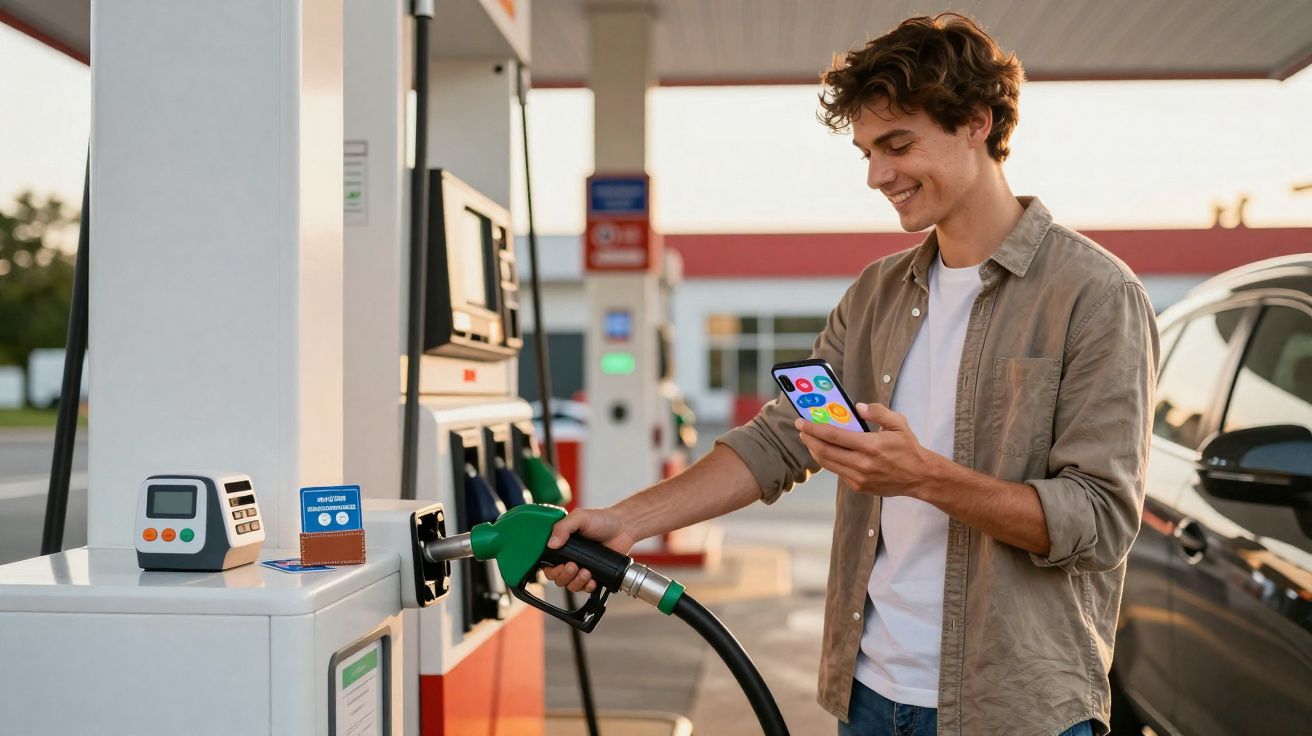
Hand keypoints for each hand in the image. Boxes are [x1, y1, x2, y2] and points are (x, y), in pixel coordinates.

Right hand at [540, 507, 637, 592]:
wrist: (623, 527)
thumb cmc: (602, 519)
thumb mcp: (579, 517)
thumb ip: (563, 528)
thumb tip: (551, 544)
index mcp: (562, 545)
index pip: (547, 564)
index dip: (550, 569)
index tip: (558, 565)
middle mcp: (569, 557)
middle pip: (557, 578)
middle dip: (564, 576)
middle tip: (573, 566)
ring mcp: (581, 567)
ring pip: (570, 585)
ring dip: (576, 582)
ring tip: (587, 572)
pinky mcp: (594, 574)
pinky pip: (585, 588)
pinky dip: (587, 587)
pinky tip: (592, 579)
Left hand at [794, 402, 940, 497]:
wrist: (920, 477)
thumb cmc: (908, 448)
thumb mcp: (898, 423)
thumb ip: (878, 412)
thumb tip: (857, 407)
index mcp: (871, 446)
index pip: (834, 436)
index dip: (814, 428)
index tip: (801, 422)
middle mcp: (862, 464)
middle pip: (824, 451)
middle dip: (808, 439)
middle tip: (802, 429)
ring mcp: (859, 478)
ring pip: (827, 463)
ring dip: (815, 450)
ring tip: (810, 439)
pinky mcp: (858, 486)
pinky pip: (837, 472)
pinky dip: (830, 460)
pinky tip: (829, 451)